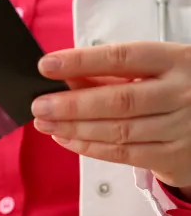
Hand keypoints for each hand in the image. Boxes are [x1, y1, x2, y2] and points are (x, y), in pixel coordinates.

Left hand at [31, 41, 190, 191]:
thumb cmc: (178, 89)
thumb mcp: (154, 70)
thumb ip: (111, 73)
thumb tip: (65, 78)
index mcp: (175, 60)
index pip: (122, 58)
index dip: (82, 61)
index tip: (47, 65)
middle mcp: (182, 93)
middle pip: (118, 100)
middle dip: (72, 105)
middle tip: (40, 105)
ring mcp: (181, 127)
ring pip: (118, 131)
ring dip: (74, 129)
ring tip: (46, 123)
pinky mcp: (175, 157)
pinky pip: (125, 154)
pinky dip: (90, 147)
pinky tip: (67, 139)